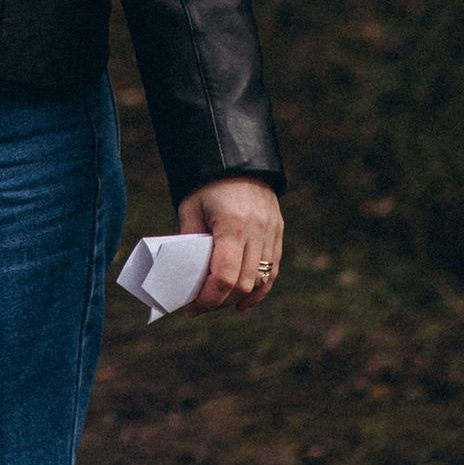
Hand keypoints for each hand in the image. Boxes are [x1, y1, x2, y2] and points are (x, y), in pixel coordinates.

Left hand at [176, 176, 284, 311]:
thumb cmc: (207, 183)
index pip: (224, 276)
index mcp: (233, 224)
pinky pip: (272, 270)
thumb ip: (190, 241)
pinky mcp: (278, 232)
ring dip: (239, 298)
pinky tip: (244, 302)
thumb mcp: (190, 208)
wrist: (238, 157)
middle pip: (243, 284)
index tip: (192, 308)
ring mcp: (272, 232)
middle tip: (200, 307)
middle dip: (220, 301)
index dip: (208, 298)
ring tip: (218, 304)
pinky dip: (259, 289)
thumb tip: (185, 276)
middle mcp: (257, 230)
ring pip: (261, 281)